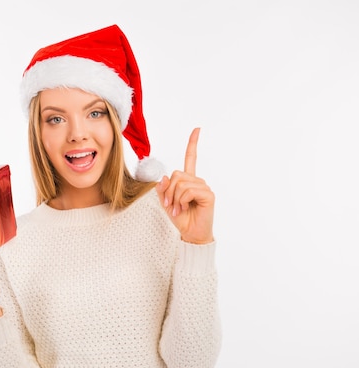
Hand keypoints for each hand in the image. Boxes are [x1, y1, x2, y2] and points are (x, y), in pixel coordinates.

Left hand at [155, 127, 214, 243]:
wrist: (191, 234)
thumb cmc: (181, 218)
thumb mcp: (166, 203)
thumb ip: (162, 189)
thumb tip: (164, 177)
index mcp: (188, 180)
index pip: (191, 158)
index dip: (193, 144)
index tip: (197, 129)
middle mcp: (197, 181)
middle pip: (177, 174)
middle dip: (169, 191)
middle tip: (170, 205)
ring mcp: (204, 187)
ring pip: (181, 183)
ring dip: (175, 198)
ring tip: (179, 209)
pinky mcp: (208, 194)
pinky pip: (188, 191)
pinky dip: (182, 200)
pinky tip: (185, 208)